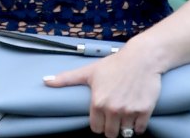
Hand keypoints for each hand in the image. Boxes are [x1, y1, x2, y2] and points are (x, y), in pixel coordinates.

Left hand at [44, 47, 161, 136]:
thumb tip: (45, 81)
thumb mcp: (88, 71)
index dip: (98, 124)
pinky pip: (140, 129)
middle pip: (110, 134)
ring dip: (124, 127)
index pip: (95, 129)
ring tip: (123, 115)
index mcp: (97, 102)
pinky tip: (134, 116)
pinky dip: (138, 126)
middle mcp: (113, 109)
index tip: (101, 118)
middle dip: (111, 127)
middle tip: (112, 118)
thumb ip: (66, 79)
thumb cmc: (113, 64)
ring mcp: (129, 111)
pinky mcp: (144, 111)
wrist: (140, 59)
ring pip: (125, 133)